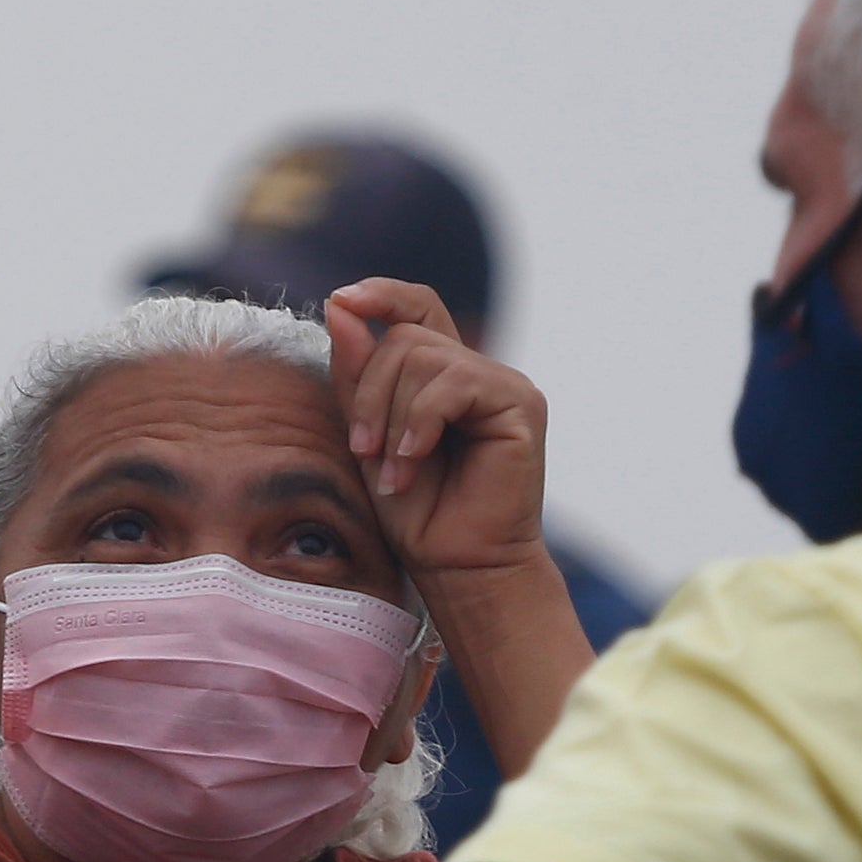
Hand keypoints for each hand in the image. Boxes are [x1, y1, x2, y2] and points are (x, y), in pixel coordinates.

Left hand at [322, 279, 550, 585]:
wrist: (457, 566)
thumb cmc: (417, 513)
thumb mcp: (369, 435)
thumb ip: (358, 375)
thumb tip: (340, 305)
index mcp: (444, 377)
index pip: (417, 309)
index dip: (382, 295)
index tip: (341, 300)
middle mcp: (477, 373)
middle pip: (405, 338)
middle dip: (369, 393)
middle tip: (364, 451)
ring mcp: (503, 385)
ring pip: (422, 356)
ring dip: (392, 417)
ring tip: (393, 471)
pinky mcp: (521, 403)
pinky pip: (453, 383)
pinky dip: (420, 422)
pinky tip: (414, 461)